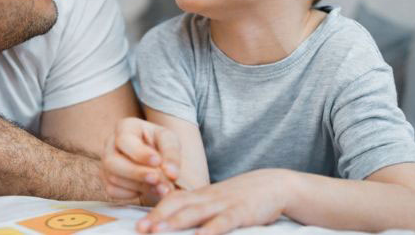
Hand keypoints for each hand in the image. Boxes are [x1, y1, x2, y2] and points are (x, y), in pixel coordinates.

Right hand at [101, 118, 181, 201]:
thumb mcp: (169, 140)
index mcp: (125, 127)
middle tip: (157, 179)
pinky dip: (130, 193)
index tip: (157, 161)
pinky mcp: (106, 179)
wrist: (154, 155)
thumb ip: (171, 154)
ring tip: (159, 187)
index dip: (139, 153)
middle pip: (112, 161)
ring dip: (138, 185)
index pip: (124, 140)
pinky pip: (112, 190)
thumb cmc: (159, 143)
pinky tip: (146, 189)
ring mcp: (105, 162)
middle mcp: (110, 144)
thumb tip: (171, 174)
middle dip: (136, 173)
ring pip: (113, 178)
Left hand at [138, 169, 292, 233]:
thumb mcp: (218, 201)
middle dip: (157, 218)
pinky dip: (211, 229)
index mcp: (201, 195)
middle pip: (178, 205)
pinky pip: (223, 221)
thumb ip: (200, 211)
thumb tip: (177, 225)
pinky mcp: (241, 212)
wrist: (274, 185)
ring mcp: (224, 204)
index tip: (139, 225)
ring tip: (157, 232)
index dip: (155, 211)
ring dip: (175, 222)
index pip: (173, 200)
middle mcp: (208, 198)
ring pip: (195, 213)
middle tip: (139, 229)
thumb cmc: (242, 197)